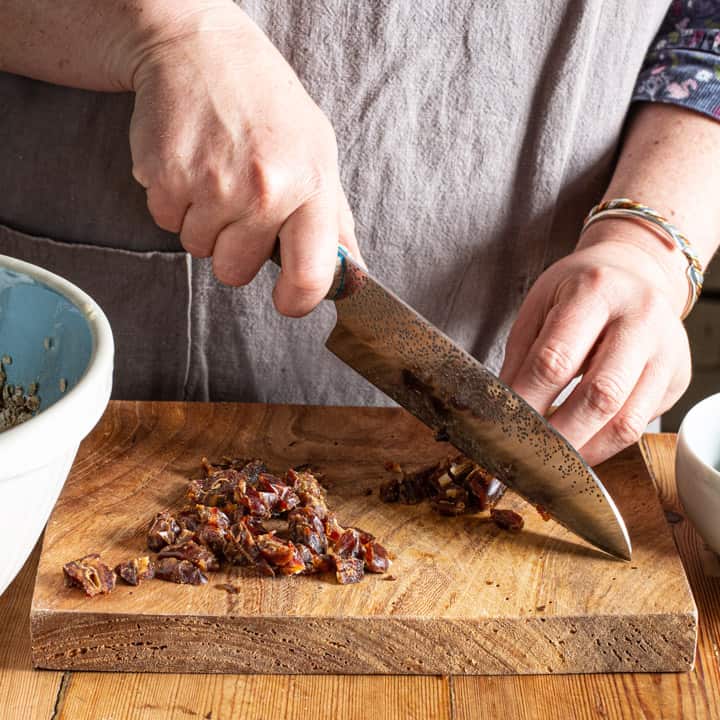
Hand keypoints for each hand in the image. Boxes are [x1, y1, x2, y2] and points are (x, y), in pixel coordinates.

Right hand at [127, 2, 359, 315]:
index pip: (310, 276)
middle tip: (240, 201)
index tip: (287, 300)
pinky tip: (189, 164)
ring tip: (214, 173)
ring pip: (198, 249)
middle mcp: (263, 189)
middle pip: (235, 272)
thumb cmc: (268, 107)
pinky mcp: (164, 175)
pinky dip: (173, 202)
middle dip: (234, 248)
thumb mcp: (319, 153)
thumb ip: (334, 222)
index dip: (297, 301)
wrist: (201, 49)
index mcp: (310, 186)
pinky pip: (164, 222)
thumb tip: (351, 278)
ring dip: (203, 223)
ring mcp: (211, 183)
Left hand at [500, 224, 691, 465]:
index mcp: (595, 291)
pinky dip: (604, 445)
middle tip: (525, 455)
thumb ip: (521, 357)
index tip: (501, 426)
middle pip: (600, 394)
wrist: (635, 272)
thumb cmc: (577, 290)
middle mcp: (640, 318)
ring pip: (627, 420)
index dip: (526, 400)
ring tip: (550, 463)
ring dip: (583, 450)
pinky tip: (578, 450)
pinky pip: (640, 425)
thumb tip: (500, 411)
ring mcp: (666, 351)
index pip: (556, 358)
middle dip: (557, 435)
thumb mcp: (539, 306)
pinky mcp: (677, 378)